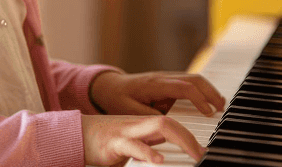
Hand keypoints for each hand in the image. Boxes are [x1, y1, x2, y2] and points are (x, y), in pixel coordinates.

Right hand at [81, 114, 204, 165]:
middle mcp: (139, 124)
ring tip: (195, 155)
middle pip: (171, 121)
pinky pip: (133, 145)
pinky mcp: (114, 142)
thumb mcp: (133, 143)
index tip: (205, 151)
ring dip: (181, 139)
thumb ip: (150, 144)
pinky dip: (147, 152)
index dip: (191, 135)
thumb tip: (168, 156)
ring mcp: (127, 131)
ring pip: (159, 125)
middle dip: (191, 137)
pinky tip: (158, 161)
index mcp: (144, 125)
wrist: (76, 135)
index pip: (173, 124)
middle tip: (204, 154)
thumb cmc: (106, 141)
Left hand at [90, 71, 225, 116]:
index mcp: (155, 84)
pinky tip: (207, 102)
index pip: (184, 87)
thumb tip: (168, 121)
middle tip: (222, 108)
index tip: (208, 112)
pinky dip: (201, 91)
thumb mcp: (127, 110)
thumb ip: (147, 115)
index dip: (199, 99)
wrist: (108, 86)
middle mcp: (163, 77)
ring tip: (220, 106)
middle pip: (194, 79)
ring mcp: (166, 78)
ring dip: (208, 90)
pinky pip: (188, 83)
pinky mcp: (167, 82)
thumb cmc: (117, 98)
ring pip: (194, 79)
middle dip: (211, 92)